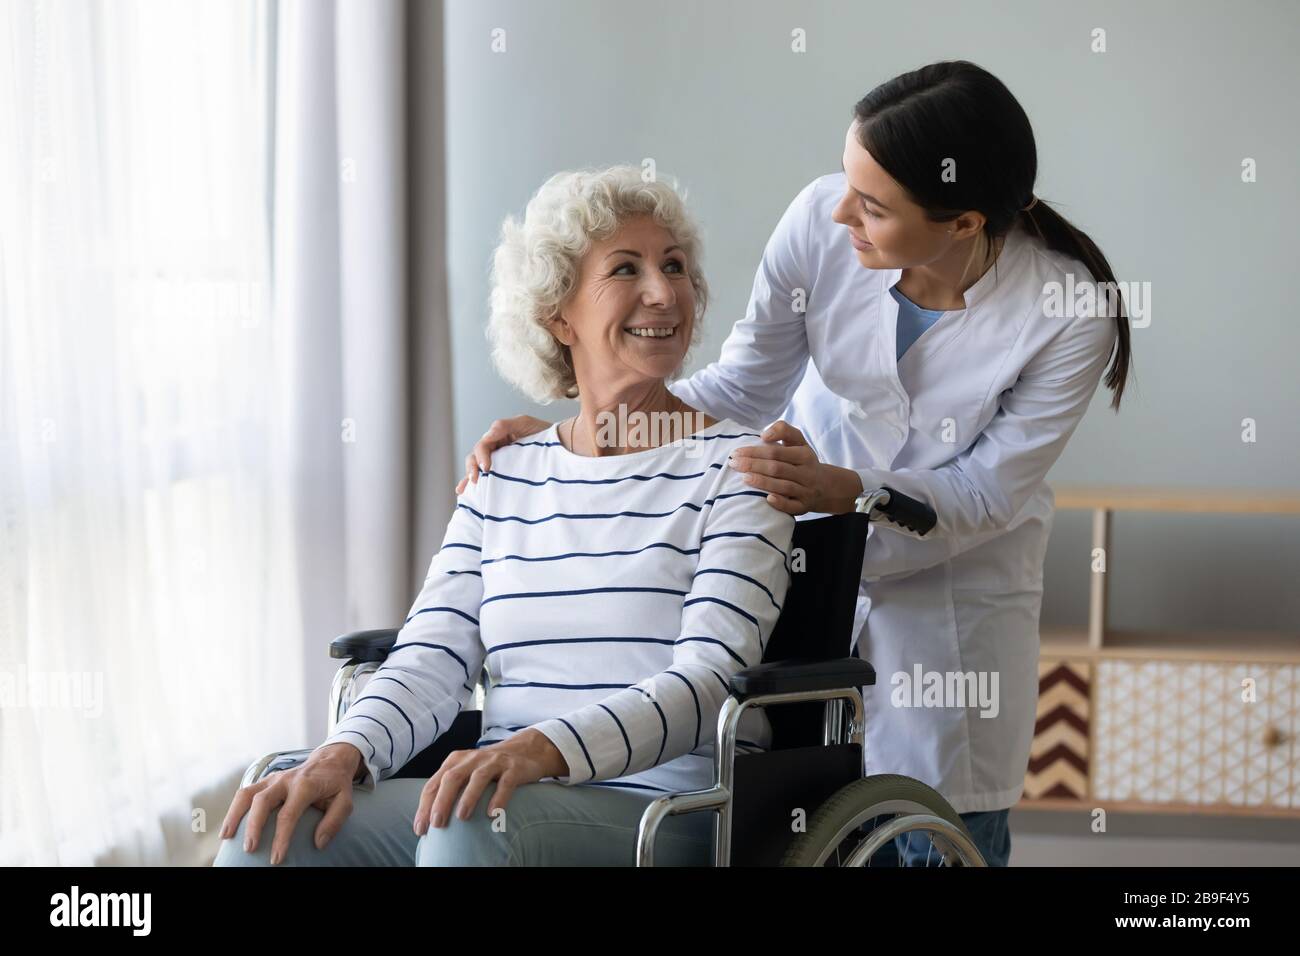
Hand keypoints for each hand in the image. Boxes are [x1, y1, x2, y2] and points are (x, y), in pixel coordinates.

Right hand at [219, 742, 361, 864]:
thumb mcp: (346, 801)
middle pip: (262, 801)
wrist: (330, 760)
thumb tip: (318, 843)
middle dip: (253, 826)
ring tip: (226, 837)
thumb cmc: (336, 784)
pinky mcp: (266, 780)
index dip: (281, 837)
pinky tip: (229, 826)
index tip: (276, 858)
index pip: (288, 814)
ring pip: (247, 793)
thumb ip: (334, 821)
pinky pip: (246, 792)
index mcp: (306, 785)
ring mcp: (274, 778)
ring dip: (234, 815)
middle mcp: (286, 780)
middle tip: (249, 849)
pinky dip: (234, 808)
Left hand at [413, 729, 566, 834]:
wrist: (526, 750)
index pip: (435, 783)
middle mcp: (472, 758)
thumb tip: (430, 819)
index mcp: (456, 761)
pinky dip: (498, 797)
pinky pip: (506, 783)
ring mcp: (494, 762)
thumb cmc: (489, 767)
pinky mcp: (514, 768)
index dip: (425, 806)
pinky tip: (493, 813)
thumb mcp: (466, 772)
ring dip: (468, 797)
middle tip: (437, 823)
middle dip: (442, 801)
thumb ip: (450, 788)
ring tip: (462, 817)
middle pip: (452, 778)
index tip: (420, 828)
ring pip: (478, 778)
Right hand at [455, 416, 552, 494]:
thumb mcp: (525, 423)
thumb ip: (504, 426)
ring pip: (477, 470)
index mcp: (498, 438)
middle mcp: (496, 450)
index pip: (482, 446)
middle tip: (476, 480)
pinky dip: (474, 486)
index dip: (481, 456)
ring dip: (469, 478)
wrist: (564, 447)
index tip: (487, 468)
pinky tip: (465, 494)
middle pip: (475, 458)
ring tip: (466, 490)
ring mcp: (500, 464)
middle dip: (472, 469)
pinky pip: (487, 481)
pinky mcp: (506, 476)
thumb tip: (486, 436)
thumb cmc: (545, 434)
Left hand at [728, 420, 863, 515]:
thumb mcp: (798, 441)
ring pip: (784, 487)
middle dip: (753, 465)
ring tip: (743, 478)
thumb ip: (783, 430)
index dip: (755, 451)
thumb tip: (764, 435)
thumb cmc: (803, 461)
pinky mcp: (804, 507)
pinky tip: (767, 499)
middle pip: (777, 468)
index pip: (776, 452)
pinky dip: (780, 503)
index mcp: (804, 454)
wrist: (826, 486)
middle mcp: (806, 473)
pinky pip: (793, 506)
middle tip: (733, 464)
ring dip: (763, 482)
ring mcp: (806, 491)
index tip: (737, 452)